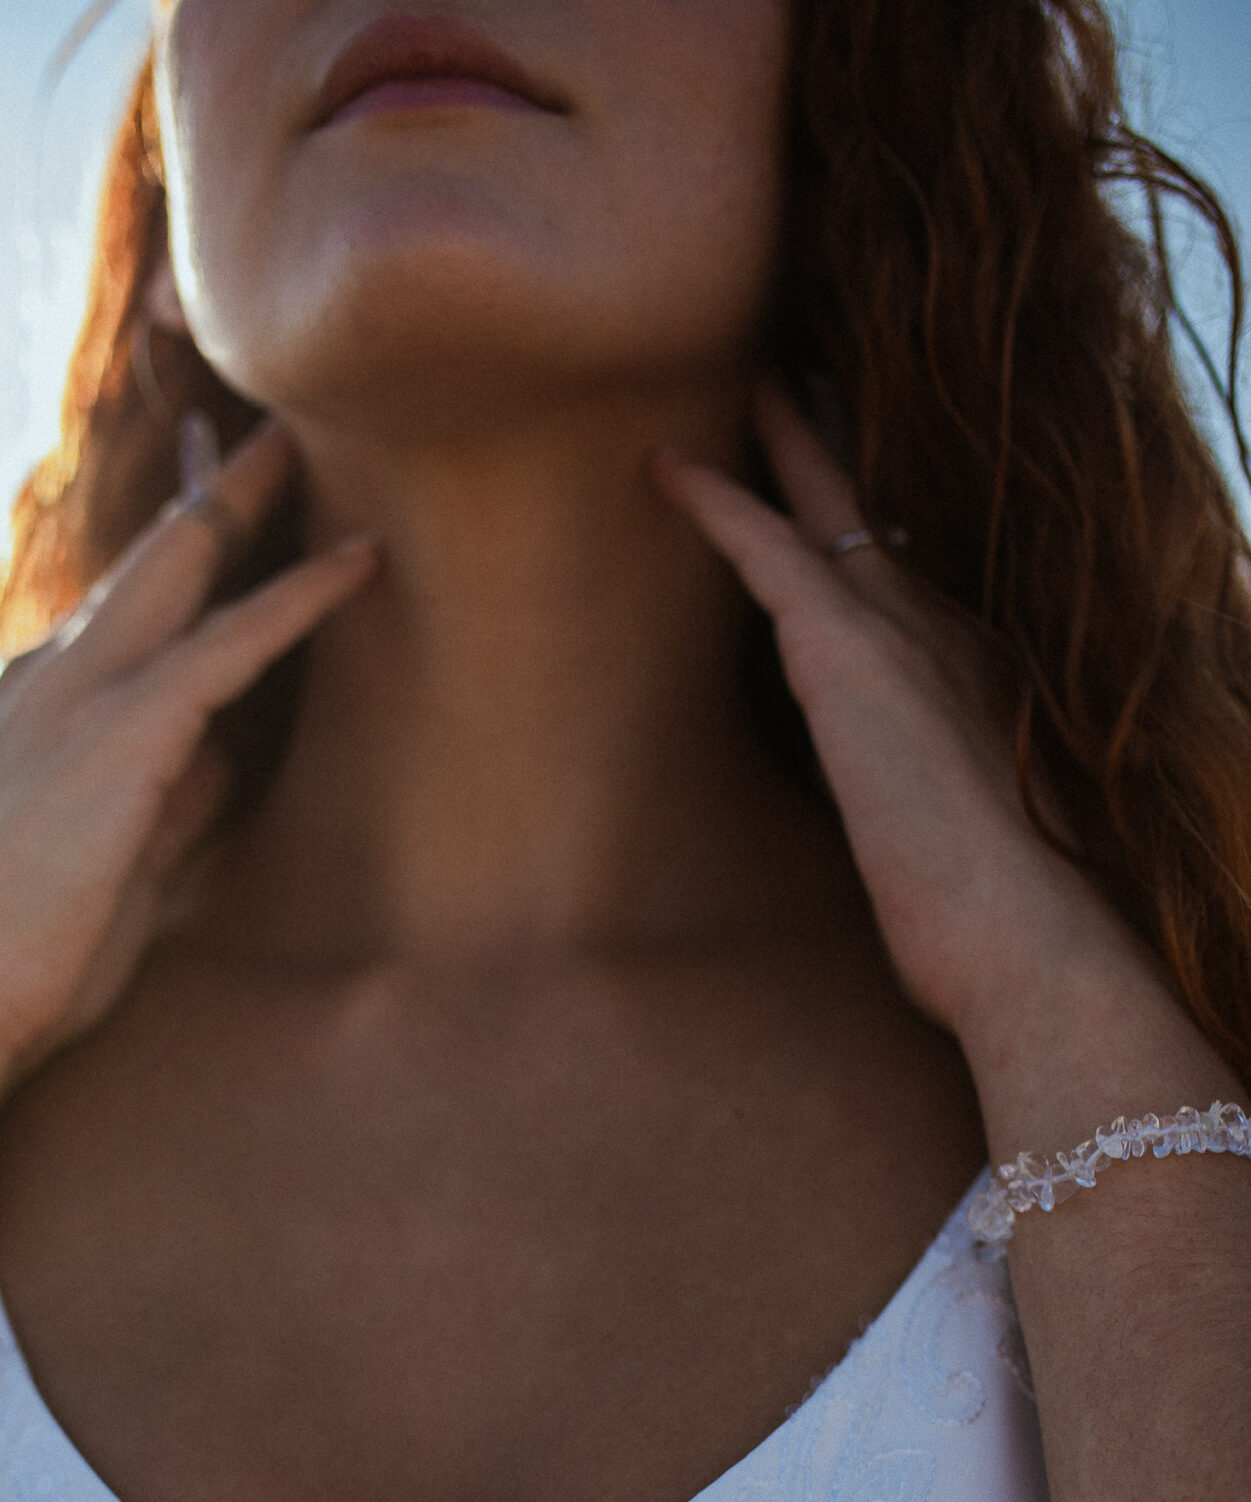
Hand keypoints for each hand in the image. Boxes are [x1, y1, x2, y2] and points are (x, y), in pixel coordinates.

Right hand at [0, 420, 376, 1083]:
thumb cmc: (32, 957)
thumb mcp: (118, 860)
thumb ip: (169, 799)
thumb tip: (227, 759)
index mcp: (44, 705)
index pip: (126, 605)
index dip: (182, 547)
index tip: (227, 499)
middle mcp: (53, 675)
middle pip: (154, 556)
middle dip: (218, 486)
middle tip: (279, 426)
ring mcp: (81, 694)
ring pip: (186, 566)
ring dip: (258, 501)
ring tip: (327, 441)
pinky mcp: (124, 732)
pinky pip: (229, 644)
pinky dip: (298, 596)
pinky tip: (360, 561)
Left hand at [656, 384, 1148, 1050]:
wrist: (1027, 938)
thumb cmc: (1003, 926)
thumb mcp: (970, 851)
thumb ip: (941, 822)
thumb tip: (926, 866)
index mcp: (984, 674)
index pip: (923, 574)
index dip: (885, 525)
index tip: (863, 489)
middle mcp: (950, 634)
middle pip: (886, 512)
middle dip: (846, 445)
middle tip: (805, 373)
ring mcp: (903, 635)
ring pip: (828, 503)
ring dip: (784, 439)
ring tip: (747, 376)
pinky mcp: (848, 655)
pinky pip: (767, 548)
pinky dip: (716, 502)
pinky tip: (664, 466)